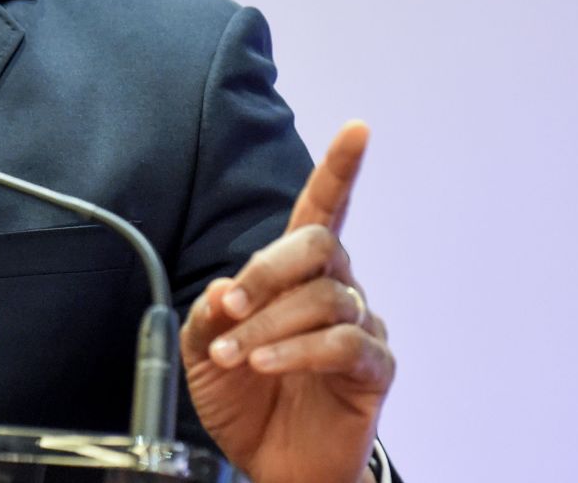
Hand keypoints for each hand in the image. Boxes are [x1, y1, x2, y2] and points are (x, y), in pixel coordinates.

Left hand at [180, 121, 394, 482]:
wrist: (270, 463)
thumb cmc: (244, 398)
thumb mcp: (203, 350)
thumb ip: (211, 314)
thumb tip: (225, 288)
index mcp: (298, 273)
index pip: (324, 209)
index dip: (341, 169)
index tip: (358, 129)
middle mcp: (336, 289)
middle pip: (317, 246)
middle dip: (267, 270)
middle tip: (232, 305)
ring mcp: (361, 327)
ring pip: (324, 300)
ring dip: (271, 324)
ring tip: (238, 355)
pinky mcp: (374, 370)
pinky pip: (345, 345)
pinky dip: (300, 351)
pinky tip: (269, 365)